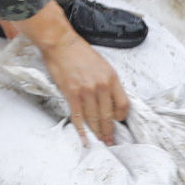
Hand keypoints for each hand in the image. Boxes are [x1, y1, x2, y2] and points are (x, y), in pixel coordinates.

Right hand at [10, 4, 132, 142]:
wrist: (61, 44)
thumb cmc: (80, 52)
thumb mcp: (102, 65)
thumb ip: (107, 82)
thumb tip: (109, 99)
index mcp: (112, 77)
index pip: (123, 104)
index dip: (121, 116)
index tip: (118, 121)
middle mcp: (101, 85)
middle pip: (108, 115)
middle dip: (109, 131)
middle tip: (110, 140)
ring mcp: (87, 91)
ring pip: (94, 118)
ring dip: (97, 132)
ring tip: (99, 141)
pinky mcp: (72, 94)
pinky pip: (78, 116)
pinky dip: (81, 129)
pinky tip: (84, 137)